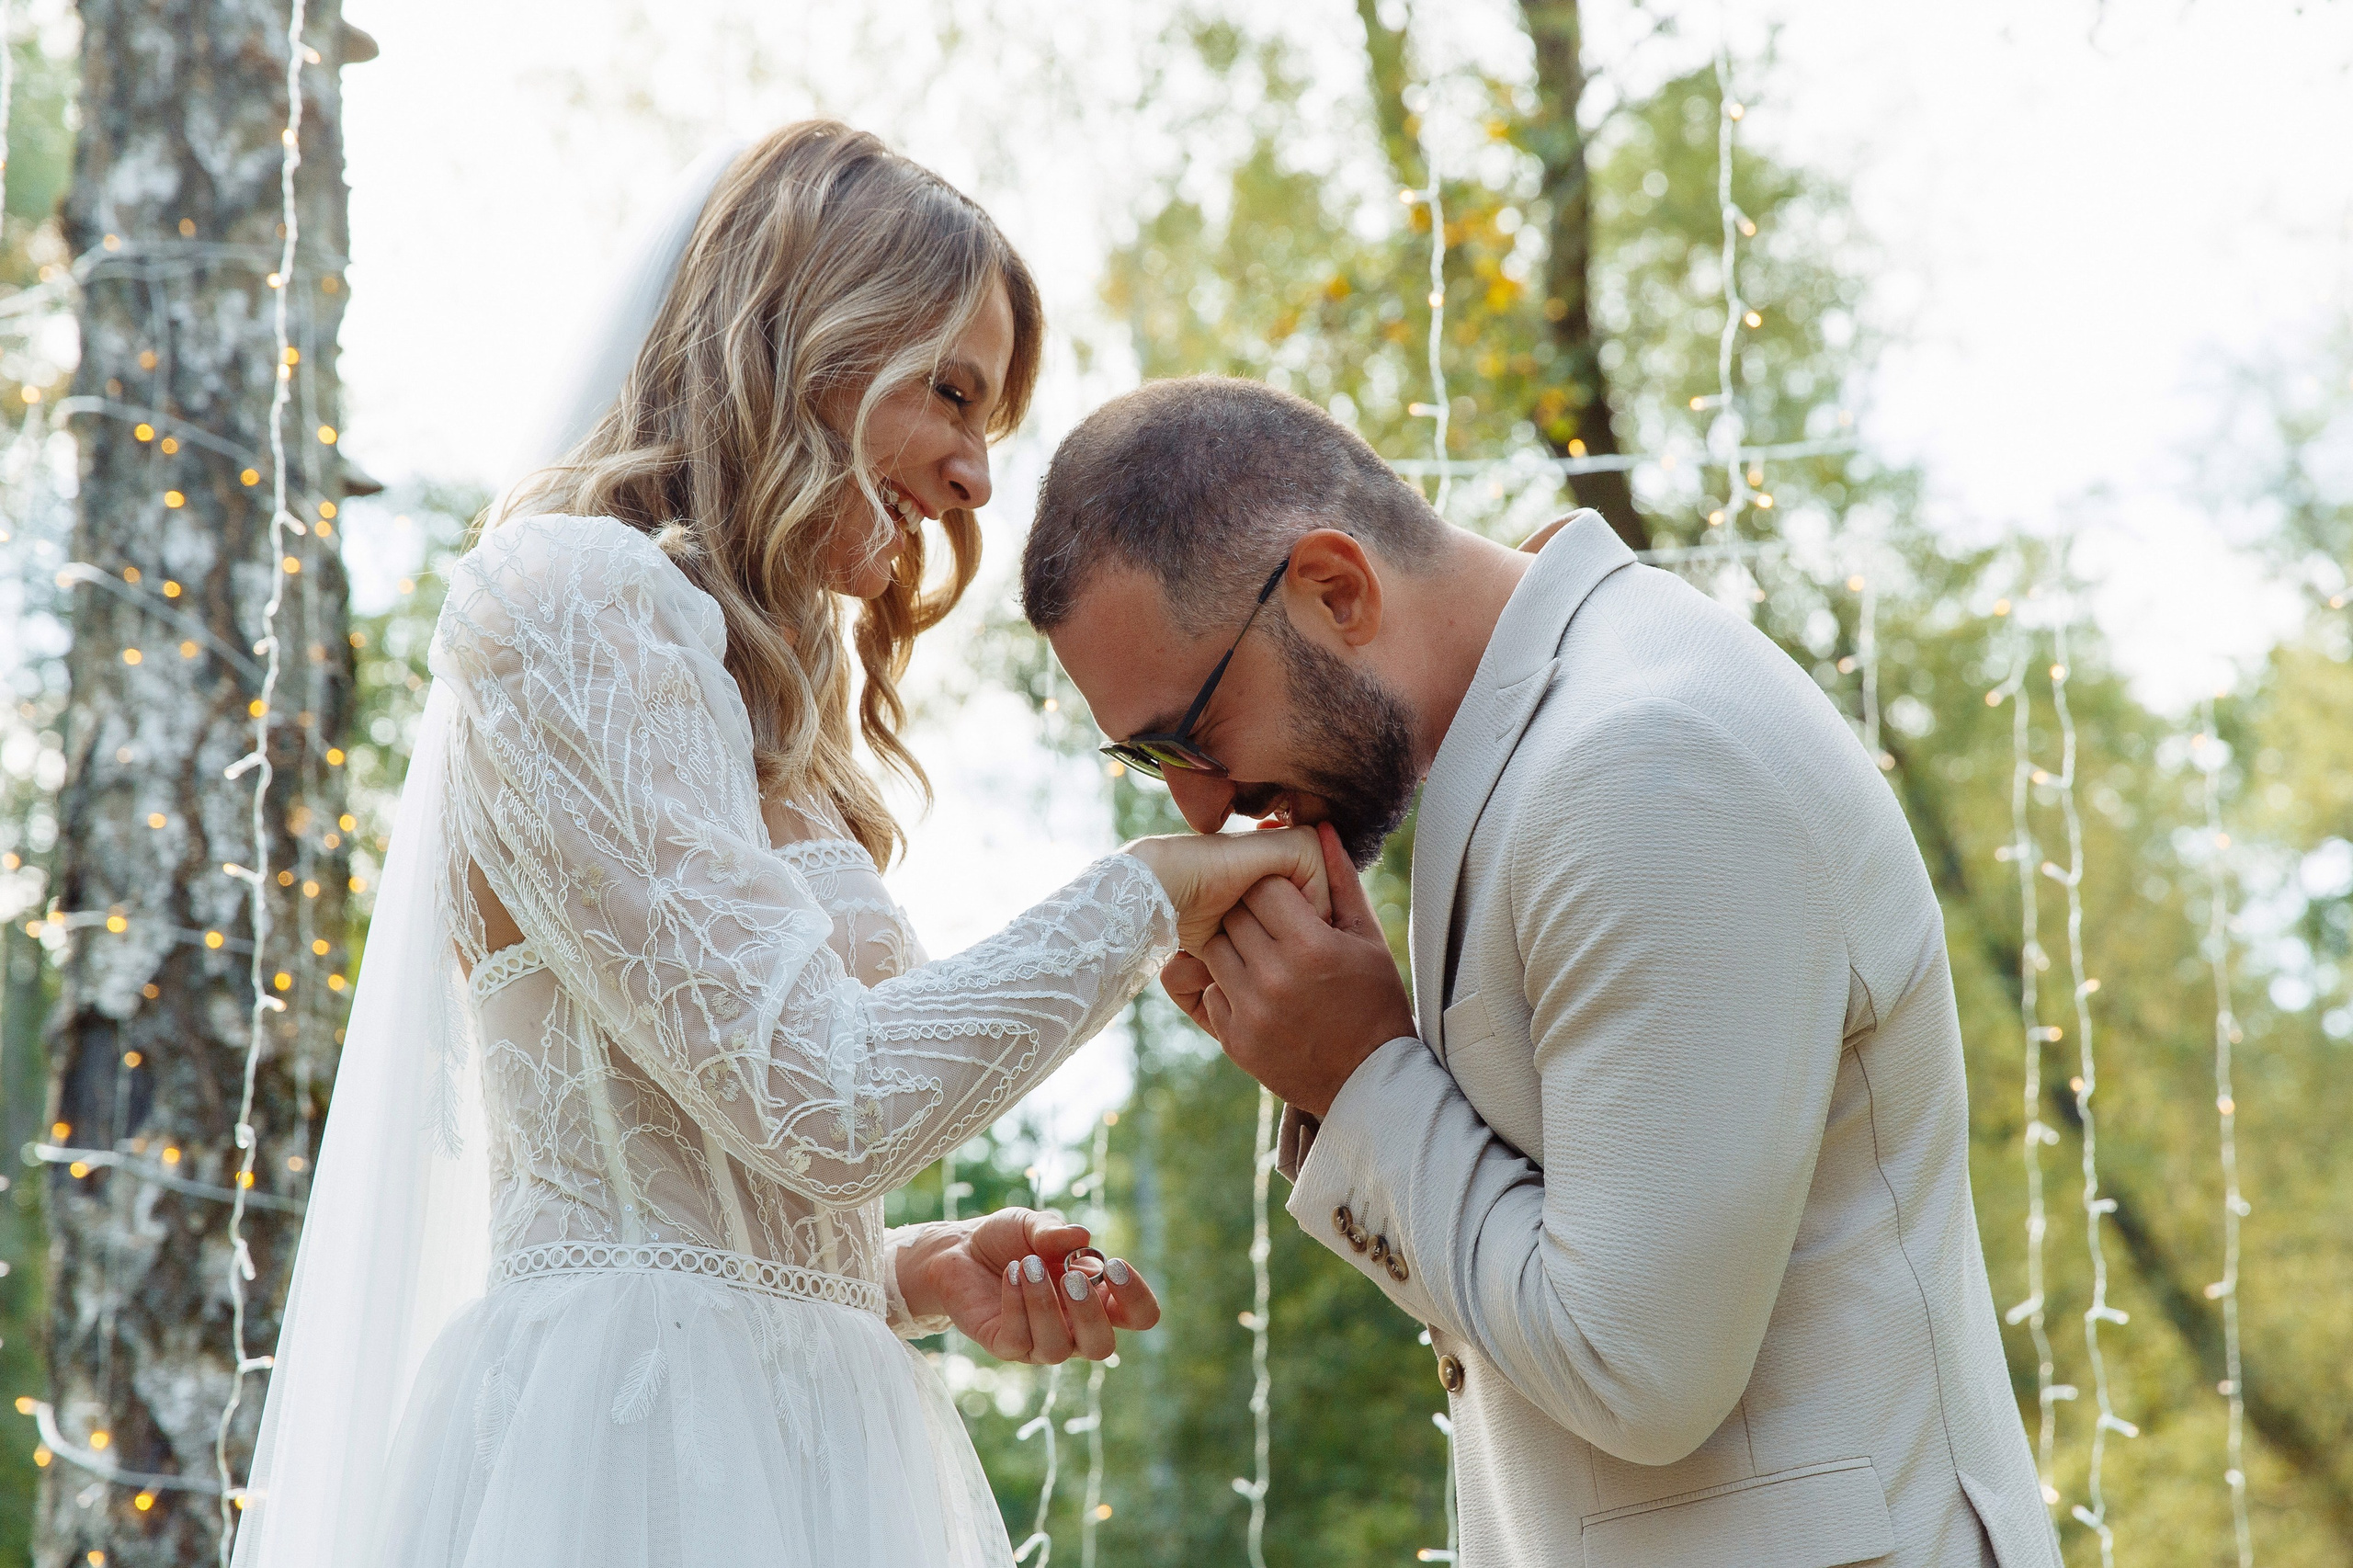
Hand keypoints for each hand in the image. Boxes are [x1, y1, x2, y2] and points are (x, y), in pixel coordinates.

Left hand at [900, 1209, 1160, 1363]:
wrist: (959, 1249)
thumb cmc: (1009, 1239)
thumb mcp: (1033, 1225)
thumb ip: (1056, 1232)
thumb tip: (1081, 1237)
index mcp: (1098, 1298)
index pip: (1139, 1316)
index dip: (1137, 1297)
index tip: (1115, 1264)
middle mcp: (1074, 1328)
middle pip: (1103, 1346)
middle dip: (1091, 1314)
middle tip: (1073, 1276)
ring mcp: (1040, 1342)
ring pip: (1058, 1348)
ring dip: (1044, 1303)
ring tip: (1028, 1263)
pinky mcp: (1005, 1345)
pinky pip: (1018, 1339)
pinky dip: (1017, 1303)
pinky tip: (1011, 1272)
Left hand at [1162, 823, 1414, 1117]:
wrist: (1367, 1081)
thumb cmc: (1375, 1002)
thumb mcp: (1367, 939)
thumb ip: (1341, 881)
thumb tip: (1320, 827)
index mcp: (1312, 946)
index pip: (1263, 886)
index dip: (1271, 887)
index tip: (1283, 898)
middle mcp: (1275, 977)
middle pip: (1232, 914)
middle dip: (1247, 911)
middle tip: (1268, 923)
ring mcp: (1250, 1010)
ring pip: (1212, 949)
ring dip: (1231, 945)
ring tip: (1260, 954)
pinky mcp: (1234, 1039)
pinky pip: (1209, 989)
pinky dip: (1225, 985)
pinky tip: (1256, 990)